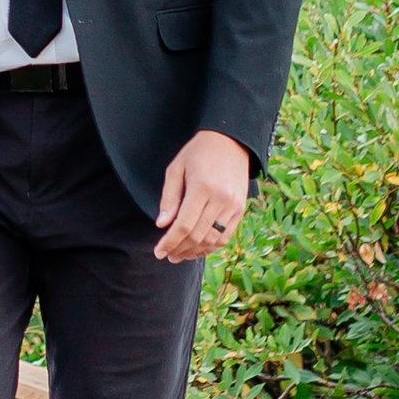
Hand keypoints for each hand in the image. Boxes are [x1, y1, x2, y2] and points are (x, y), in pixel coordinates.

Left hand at [154, 128, 251, 264]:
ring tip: (180, 255)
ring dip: (195, 251)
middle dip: (180, 249)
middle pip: (197, 235)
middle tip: (168, 255)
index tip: (158, 251)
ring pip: (212, 239)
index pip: (183, 225)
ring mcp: (233, 206)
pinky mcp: (240, 209)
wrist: (230, 142)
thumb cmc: (197, 153)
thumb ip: (169, 198)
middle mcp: (220, 199)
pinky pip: (226, 236)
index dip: (170, 242)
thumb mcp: (176, 169)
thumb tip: (162, 225)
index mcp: (201, 188)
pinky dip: (211, 246)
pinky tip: (198, 249)